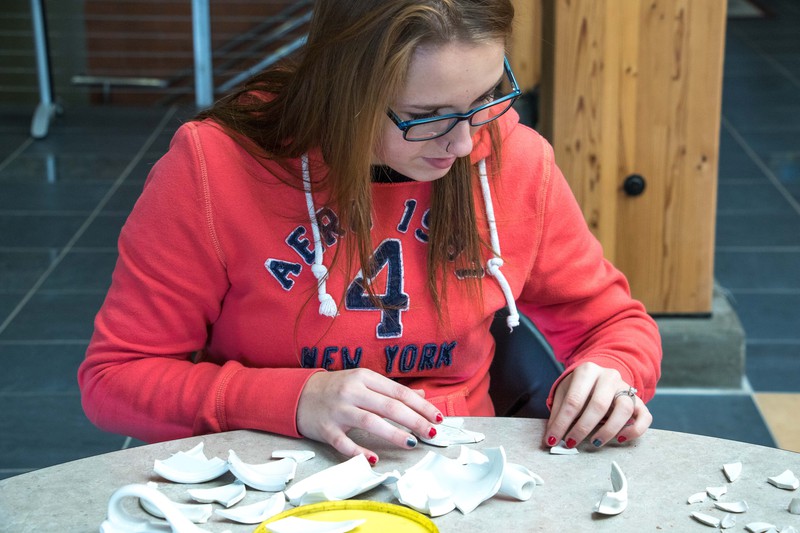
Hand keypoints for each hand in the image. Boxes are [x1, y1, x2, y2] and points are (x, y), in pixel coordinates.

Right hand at [296, 368, 441, 463]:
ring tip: (412, 443)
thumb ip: (391, 390)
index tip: (436, 417)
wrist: (298, 395)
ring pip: (371, 422)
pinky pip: (345, 443)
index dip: (420, 405)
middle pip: (389, 406)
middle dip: (413, 420)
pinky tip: (375, 458)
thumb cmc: (336, 389)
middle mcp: (352, 392)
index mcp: (364, 378)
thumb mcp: (363, 382)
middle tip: (430, 432)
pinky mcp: (326, 429)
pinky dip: (360, 452)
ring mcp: (338, 410)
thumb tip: (421, 395)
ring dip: (394, 434)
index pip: (398, 392)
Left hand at [543, 362, 651, 448]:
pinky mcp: (639, 401)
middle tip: (571, 443)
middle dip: (582, 428)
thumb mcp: (564, 392)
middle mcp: (609, 376)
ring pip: (624, 409)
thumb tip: (551, 436)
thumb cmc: (580, 388)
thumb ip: (558, 413)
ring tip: (595, 442)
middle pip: (598, 404)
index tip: (553, 439)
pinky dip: (635, 430)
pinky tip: (620, 438)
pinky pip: (644, 417)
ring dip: (608, 430)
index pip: (573, 400)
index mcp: (587, 371)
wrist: (599, 377)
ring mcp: (626, 388)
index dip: (562, 423)